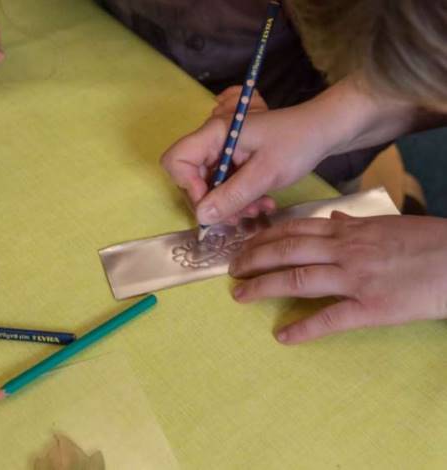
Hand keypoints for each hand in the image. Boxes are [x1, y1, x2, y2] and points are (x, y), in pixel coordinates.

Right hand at [161, 77, 424, 226]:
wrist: (324, 131)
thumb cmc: (297, 143)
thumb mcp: (265, 173)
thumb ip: (232, 195)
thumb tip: (201, 216)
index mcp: (214, 134)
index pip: (176, 161)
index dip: (187, 186)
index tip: (213, 203)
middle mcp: (214, 143)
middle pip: (192, 179)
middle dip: (214, 202)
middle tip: (240, 215)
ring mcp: (224, 153)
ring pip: (211, 187)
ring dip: (231, 204)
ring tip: (258, 209)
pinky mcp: (236, 162)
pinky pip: (227, 187)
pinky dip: (241, 199)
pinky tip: (262, 203)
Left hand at [229, 213, 446, 343]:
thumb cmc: (426, 240)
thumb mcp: (386, 223)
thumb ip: (353, 222)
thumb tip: (330, 215)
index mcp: (348, 230)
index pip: (295, 229)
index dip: (264, 237)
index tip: (244, 244)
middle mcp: (345, 249)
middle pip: (287, 251)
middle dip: (253, 259)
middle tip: (231, 270)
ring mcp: (356, 278)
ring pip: (298, 278)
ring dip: (264, 286)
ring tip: (240, 295)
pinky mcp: (371, 307)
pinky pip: (330, 318)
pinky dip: (304, 328)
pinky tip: (283, 336)